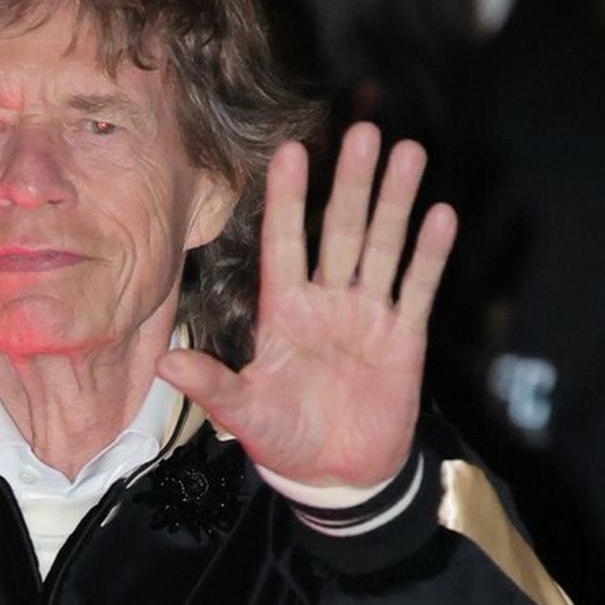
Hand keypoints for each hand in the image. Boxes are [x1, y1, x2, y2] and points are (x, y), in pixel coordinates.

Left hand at [159, 125, 455, 489]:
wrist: (335, 475)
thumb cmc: (284, 437)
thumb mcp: (243, 411)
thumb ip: (212, 385)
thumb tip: (165, 365)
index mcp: (285, 310)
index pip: (286, 243)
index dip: (289, 199)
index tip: (291, 149)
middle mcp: (327, 300)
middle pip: (342, 230)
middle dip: (352, 182)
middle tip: (363, 129)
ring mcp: (368, 314)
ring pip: (383, 247)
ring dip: (395, 202)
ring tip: (407, 153)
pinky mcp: (403, 337)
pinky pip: (416, 289)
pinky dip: (428, 255)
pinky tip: (440, 215)